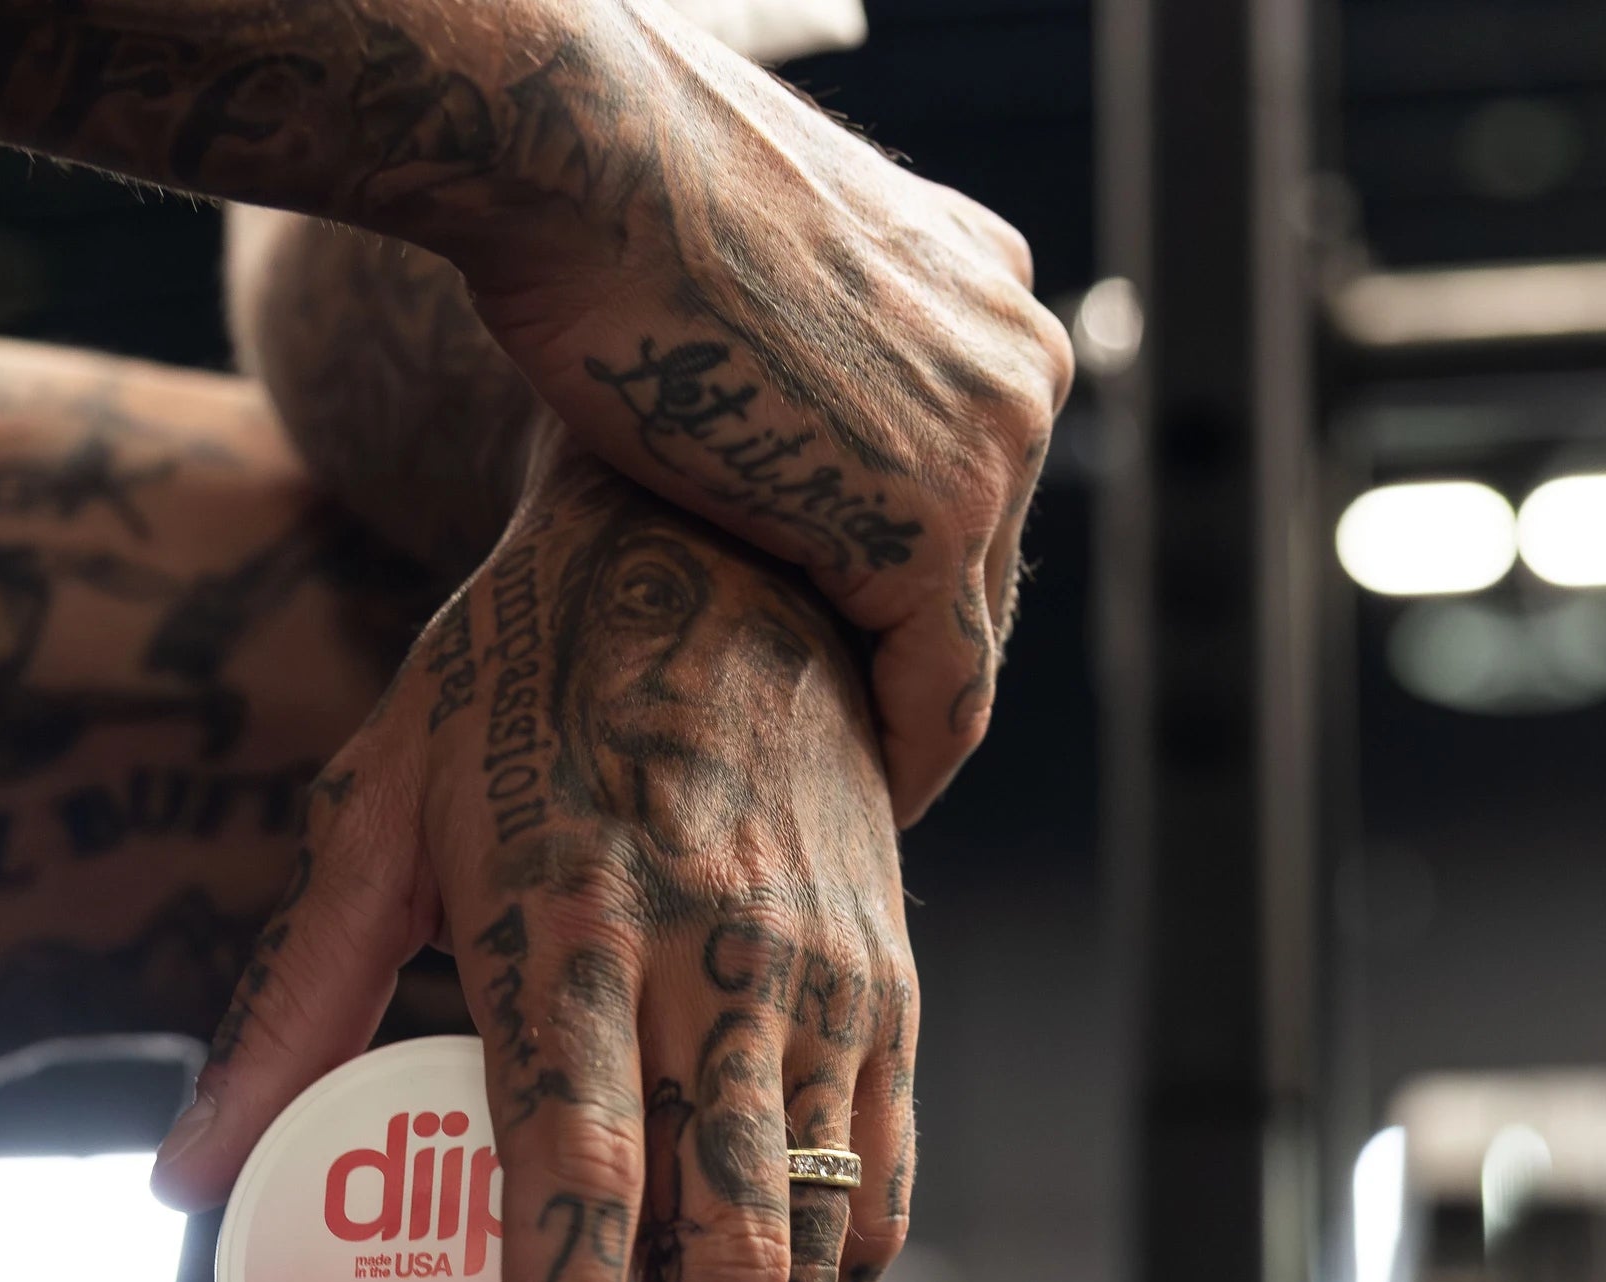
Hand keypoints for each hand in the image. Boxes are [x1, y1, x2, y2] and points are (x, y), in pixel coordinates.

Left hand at [152, 450, 914, 1281]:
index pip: (583, 1168)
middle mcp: (718, 963)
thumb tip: (177, 1195)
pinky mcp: (893, 990)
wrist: (725, 546)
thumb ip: (280, 1008)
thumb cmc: (514, 683)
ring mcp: (826, 984)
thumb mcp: (368, 815)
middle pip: (724, 1255)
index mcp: (568, 921)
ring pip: (816, 1248)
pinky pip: (877, 1194)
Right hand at [424, 0, 1068, 828]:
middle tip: (844, 750)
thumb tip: (738, 396)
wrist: (585, 159)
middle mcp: (1019, 354)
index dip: (909, 582)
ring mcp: (993, 438)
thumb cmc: (611, 188)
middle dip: (911, 661)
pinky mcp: (933, 520)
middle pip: (984, 562)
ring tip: (834, 791)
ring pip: (967, 632)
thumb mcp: (747, 255)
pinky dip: (899, 754)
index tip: (853, 659)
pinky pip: (937, 685)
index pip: (972, 474)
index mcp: (986, 278)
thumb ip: (793, 336)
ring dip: (902, 721)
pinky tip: (848, 799)